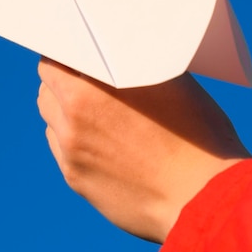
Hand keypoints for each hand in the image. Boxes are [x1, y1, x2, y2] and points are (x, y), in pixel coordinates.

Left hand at [37, 58, 249, 242]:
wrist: (205, 199)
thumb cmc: (196, 136)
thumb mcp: (169, 82)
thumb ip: (133, 64)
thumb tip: (121, 53)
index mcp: (88, 91)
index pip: (52, 60)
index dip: (64, 53)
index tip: (77, 52)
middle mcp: (71, 121)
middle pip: (46, 89)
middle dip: (62, 80)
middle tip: (85, 78)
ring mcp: (71, 154)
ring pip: (51, 120)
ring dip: (63, 109)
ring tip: (95, 111)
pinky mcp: (77, 180)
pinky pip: (61, 149)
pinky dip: (72, 139)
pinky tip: (101, 141)